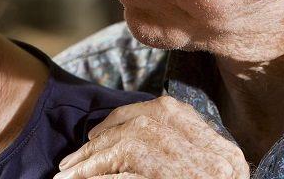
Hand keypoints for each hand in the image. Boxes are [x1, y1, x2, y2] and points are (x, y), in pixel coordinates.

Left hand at [53, 96, 249, 178]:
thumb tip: (124, 135)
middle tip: (70, 160)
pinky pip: (125, 176)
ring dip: (90, 163)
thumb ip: (177, 142)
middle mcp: (208, 151)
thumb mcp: (202, 164)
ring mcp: (192, 169)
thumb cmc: (205, 178)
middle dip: (99, 141)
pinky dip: (98, 178)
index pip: (160, 111)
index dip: (120, 119)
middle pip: (139, 126)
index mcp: (216, 143)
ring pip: (127, 148)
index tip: (95, 133)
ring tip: (67, 176)